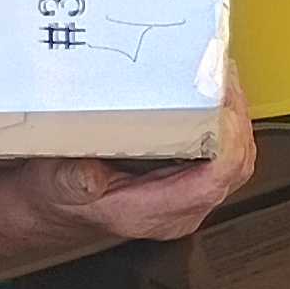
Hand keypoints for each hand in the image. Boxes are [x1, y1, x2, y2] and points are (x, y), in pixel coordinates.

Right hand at [31, 78, 256, 240]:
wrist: (53, 205)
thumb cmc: (55, 195)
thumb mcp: (53, 183)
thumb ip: (71, 181)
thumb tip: (87, 174)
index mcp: (151, 214)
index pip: (212, 182)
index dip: (227, 140)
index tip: (221, 102)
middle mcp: (179, 210)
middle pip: (234, 165)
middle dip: (235, 117)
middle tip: (221, 74)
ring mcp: (189, 197)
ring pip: (236, 159)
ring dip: (234, 116)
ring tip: (220, 76)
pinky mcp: (191, 182)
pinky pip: (226, 154)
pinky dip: (226, 122)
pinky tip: (214, 94)